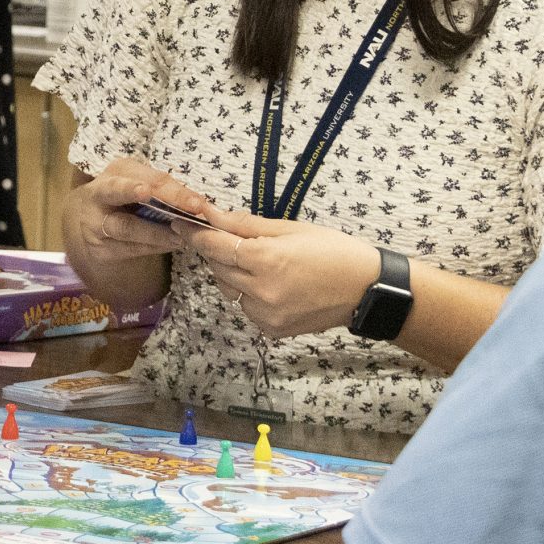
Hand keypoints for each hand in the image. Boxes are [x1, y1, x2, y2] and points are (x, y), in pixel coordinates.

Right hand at [64, 157, 215, 264]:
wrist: (86, 217)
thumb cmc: (121, 194)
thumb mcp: (136, 179)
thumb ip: (159, 186)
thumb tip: (195, 202)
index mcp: (112, 174)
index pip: (141, 178)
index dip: (165, 188)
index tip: (193, 201)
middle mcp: (97, 197)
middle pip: (124, 199)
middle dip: (151, 201)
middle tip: (182, 214)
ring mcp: (96, 225)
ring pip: (127, 229)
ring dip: (158, 233)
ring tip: (182, 237)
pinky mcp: (100, 249)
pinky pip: (130, 249)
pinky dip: (153, 247)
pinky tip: (171, 245)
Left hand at [190, 209, 383, 338]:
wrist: (365, 290)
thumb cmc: (332, 250)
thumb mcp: (290, 228)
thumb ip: (246, 225)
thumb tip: (212, 214)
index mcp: (266, 260)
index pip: (214, 246)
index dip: (194, 233)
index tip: (178, 222)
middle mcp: (260, 291)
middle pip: (218, 267)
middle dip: (218, 250)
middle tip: (228, 237)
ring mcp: (265, 315)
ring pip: (228, 289)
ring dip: (233, 274)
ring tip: (260, 263)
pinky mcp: (271, 330)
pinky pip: (245, 307)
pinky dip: (249, 294)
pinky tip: (272, 284)